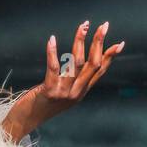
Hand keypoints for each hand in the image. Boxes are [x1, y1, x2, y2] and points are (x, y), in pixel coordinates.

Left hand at [3, 20, 122, 140]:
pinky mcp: (50, 91)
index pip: (100, 71)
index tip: (119, 43)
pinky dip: (53, 52)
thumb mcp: (62, 92)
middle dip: (99, 43)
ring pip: (76, 63)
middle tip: (104, 25)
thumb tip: (79, 60)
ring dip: (80, 42)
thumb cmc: (42, 103)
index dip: (110, 57)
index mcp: (82, 91)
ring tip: (83, 26)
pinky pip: (53, 68)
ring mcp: (64, 93)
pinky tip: (52, 39)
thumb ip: (72, 80)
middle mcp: (76, 92)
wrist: (26, 121)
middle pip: (93, 64)